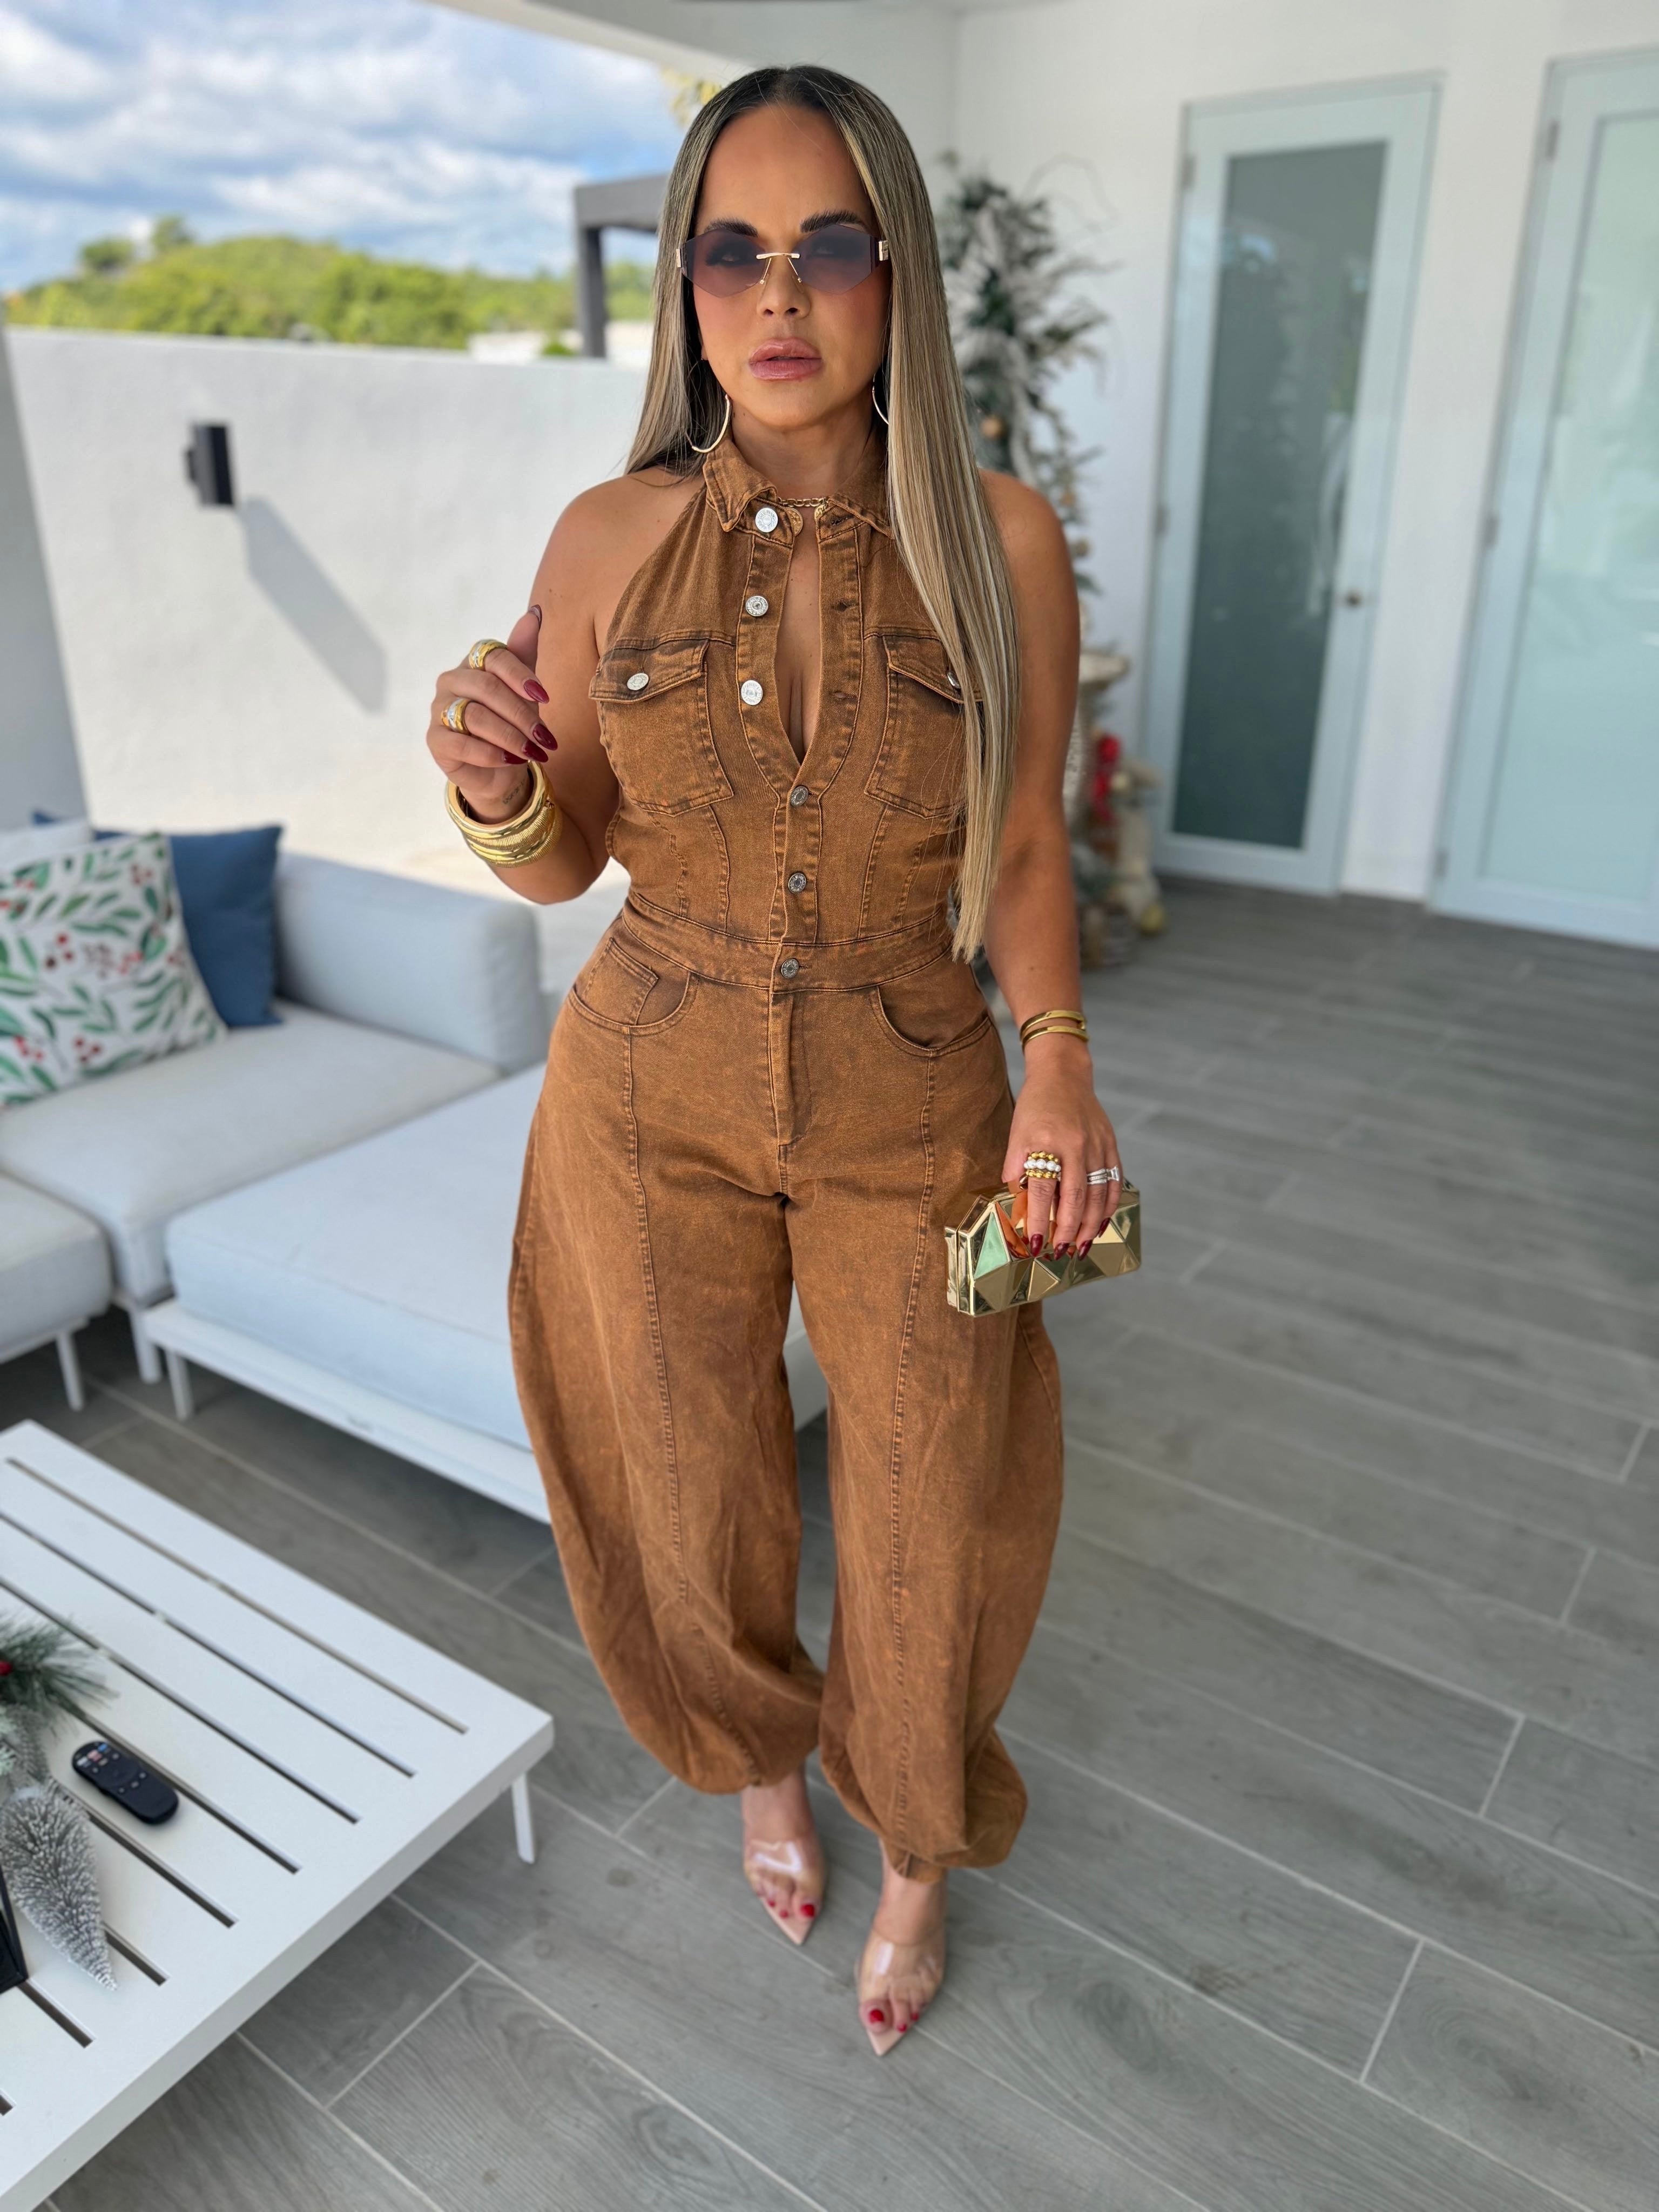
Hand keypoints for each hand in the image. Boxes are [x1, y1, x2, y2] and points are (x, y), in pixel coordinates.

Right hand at [427, 605, 555, 823]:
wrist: (497, 768)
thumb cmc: (510, 722)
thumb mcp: (523, 689)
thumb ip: (524, 653)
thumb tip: (536, 612)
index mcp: (473, 663)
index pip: (494, 656)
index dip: (520, 675)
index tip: (545, 698)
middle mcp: (451, 681)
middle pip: (487, 687)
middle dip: (521, 714)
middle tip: (545, 737)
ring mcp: (439, 709)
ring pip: (475, 716)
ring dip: (510, 736)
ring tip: (533, 752)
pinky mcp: (435, 740)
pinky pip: (461, 743)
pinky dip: (490, 753)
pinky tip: (511, 761)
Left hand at [1002, 1036, 1122, 1257]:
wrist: (1064, 1075)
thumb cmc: (1036, 1106)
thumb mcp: (1016, 1133)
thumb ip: (1015, 1166)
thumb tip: (1016, 1200)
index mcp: (1049, 1142)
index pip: (1043, 1190)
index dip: (1039, 1219)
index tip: (1034, 1243)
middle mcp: (1076, 1145)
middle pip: (1075, 1197)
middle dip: (1068, 1229)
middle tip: (1060, 1252)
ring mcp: (1098, 1146)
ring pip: (1098, 1194)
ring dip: (1090, 1224)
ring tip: (1080, 1246)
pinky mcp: (1111, 1145)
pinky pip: (1114, 1181)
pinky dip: (1109, 1206)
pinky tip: (1101, 1223)